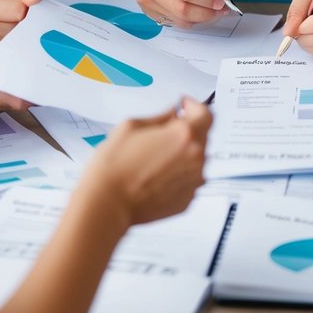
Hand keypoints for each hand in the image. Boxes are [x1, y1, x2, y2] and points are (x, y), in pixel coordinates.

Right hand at [0, 0, 42, 61]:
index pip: (20, 11)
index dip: (25, 5)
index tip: (22, 1)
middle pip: (20, 28)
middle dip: (22, 20)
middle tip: (10, 12)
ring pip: (15, 41)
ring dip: (16, 32)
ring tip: (0, 21)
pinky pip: (6, 50)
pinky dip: (7, 42)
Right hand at [85, 97, 210, 228]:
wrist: (107, 204)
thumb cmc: (114, 167)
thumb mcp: (132, 126)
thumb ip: (160, 117)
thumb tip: (172, 113)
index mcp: (184, 135)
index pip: (206, 114)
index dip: (195, 107)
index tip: (185, 107)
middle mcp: (195, 158)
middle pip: (202, 137)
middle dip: (187, 131)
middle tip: (164, 134)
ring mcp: (193, 182)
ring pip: (196, 160)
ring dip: (183, 154)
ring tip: (155, 159)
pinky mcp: (187, 201)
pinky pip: (189, 180)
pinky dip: (178, 175)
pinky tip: (156, 176)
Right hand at [132, 0, 236, 27]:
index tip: (222, 0)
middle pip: (181, 8)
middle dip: (206, 11)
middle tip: (222, 8)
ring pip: (179, 19)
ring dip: (201, 18)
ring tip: (214, 11)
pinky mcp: (147, 11)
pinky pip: (175, 22)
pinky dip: (191, 20)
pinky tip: (199, 11)